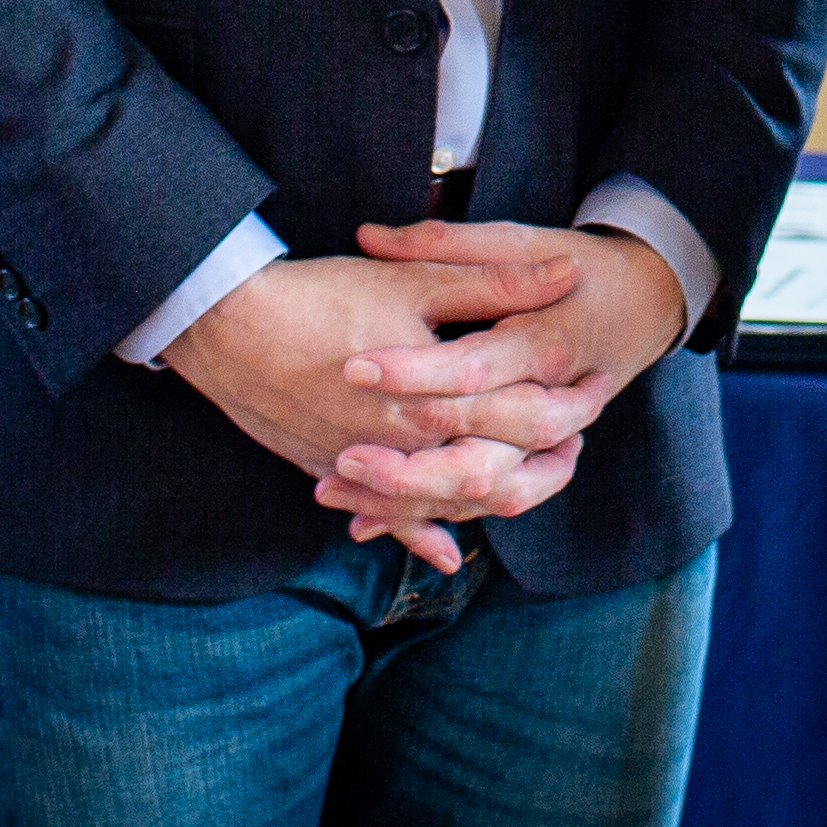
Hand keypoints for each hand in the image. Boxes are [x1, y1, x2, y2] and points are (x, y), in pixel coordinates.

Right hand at [156, 242, 582, 563]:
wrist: (227, 328)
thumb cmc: (322, 296)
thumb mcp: (417, 280)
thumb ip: (496, 283)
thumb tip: (566, 273)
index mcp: (438, 399)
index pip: (528, 418)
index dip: (573, 405)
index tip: (600, 388)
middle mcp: (408, 446)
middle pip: (498, 469)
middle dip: (548, 457)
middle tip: (580, 437)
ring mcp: (370, 469)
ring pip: (449, 502)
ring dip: (497, 493)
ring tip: (536, 474)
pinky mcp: (335, 473)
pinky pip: (389, 520)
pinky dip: (422, 536)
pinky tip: (446, 553)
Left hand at [315, 222, 693, 569]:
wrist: (648, 303)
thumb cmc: (582, 268)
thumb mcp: (521, 239)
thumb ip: (447, 245)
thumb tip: (369, 235)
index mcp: (549, 344)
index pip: (476, 368)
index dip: (414, 371)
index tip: (355, 368)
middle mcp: (555, 403)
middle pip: (484, 456)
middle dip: (408, 465)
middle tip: (341, 453)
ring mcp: (551, 442)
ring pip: (484, 494)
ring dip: (409, 502)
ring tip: (333, 487)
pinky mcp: (537, 458)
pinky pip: (485, 504)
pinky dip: (427, 519)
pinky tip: (362, 521)